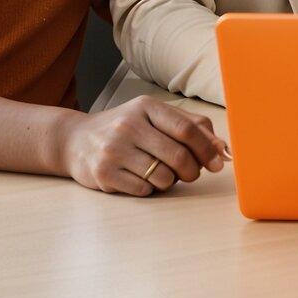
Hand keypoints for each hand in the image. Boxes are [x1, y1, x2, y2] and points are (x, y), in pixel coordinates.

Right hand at [60, 98, 227, 195]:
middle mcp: (128, 125)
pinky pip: (144, 190)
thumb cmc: (125, 130)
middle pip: (178, 156)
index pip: (186, 129)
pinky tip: (137, 178)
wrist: (75, 141)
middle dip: (192, 171)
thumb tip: (222, 148)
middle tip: (189, 174)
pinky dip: (148, 189)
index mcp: (145, 107)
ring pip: (163, 177)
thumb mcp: (153, 118)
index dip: (207, 149)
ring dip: (168, 181)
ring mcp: (114, 150)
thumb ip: (191, 126)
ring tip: (157, 172)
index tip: (217, 163)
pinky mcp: (104, 174)